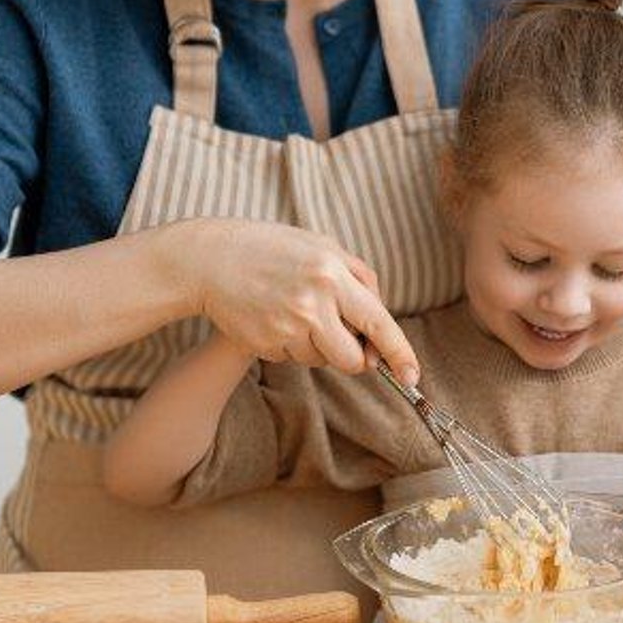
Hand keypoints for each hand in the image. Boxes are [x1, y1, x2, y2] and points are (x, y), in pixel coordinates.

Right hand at [167, 218, 418, 384]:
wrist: (210, 259)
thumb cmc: (273, 248)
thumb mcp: (322, 246)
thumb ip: (359, 279)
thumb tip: (380, 321)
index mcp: (332, 274)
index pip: (378, 322)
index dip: (400, 353)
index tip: (413, 376)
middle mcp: (312, 303)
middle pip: (353, 359)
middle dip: (356, 357)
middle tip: (343, 337)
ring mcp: (286, 327)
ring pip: (323, 361)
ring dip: (318, 346)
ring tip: (296, 311)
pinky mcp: (265, 344)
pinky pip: (294, 359)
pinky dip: (291, 345)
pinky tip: (274, 317)